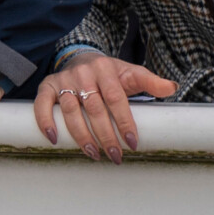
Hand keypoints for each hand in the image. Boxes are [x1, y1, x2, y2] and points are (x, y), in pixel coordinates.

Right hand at [34, 53, 176, 161]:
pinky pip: (42, 104)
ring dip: (80, 135)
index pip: (116, 99)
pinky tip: (54, 139)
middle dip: (105, 136)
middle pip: (94, 108)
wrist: (80, 58)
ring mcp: (63, 80)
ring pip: (70, 110)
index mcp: (106, 69)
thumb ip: (150, 81)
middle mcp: (83, 74)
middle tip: (115, 156)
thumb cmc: (110, 73)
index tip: (132, 143)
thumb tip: (171, 87)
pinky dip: (45, 121)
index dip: (124, 122)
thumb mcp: (131, 73)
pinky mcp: (47, 86)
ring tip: (93, 154)